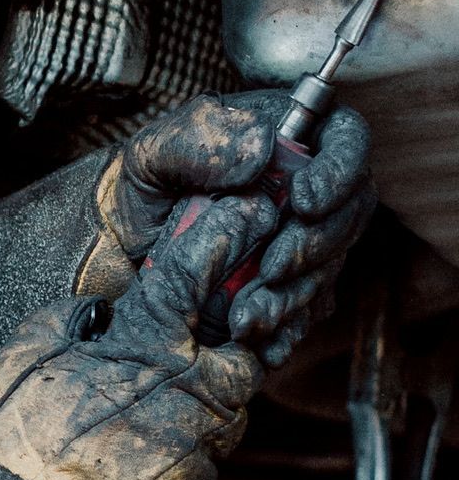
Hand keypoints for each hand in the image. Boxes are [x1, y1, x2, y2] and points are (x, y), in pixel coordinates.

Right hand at [0, 193, 269, 479]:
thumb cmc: (12, 447)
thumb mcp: (22, 360)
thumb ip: (64, 321)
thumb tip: (93, 307)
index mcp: (140, 348)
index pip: (193, 278)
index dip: (223, 242)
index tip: (248, 217)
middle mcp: (181, 395)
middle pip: (242, 362)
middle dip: (227, 364)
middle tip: (186, 375)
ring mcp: (194, 452)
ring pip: (221, 430)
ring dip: (193, 431)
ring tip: (133, 447)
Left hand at [89, 91, 375, 366]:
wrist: (131, 245)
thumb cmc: (148, 186)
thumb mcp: (154, 153)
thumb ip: (202, 138)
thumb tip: (262, 149)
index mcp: (292, 138)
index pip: (346, 141)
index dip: (337, 172)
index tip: (304, 202)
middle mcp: (312, 186)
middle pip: (348, 212)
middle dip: (316, 246)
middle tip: (272, 269)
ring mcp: (310, 236)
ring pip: (332, 264)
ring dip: (297, 293)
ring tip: (248, 314)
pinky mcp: (299, 281)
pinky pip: (312, 305)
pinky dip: (288, 324)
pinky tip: (258, 341)